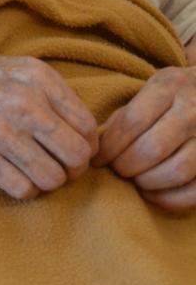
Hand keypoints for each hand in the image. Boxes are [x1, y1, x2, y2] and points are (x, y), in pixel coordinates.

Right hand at [0, 25, 97, 199]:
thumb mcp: (17, 69)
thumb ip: (52, 97)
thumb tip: (87, 136)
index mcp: (38, 77)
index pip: (89, 129)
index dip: (85, 148)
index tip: (70, 152)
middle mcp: (24, 101)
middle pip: (77, 157)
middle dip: (71, 170)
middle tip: (56, 168)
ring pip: (52, 178)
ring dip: (46, 182)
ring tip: (31, 173)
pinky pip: (22, 189)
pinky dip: (23, 190)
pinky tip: (12, 176)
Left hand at [92, 65, 195, 211]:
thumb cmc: (177, 94)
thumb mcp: (152, 88)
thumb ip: (126, 113)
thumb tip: (100, 147)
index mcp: (171, 85)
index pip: (132, 121)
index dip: (110, 146)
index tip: (98, 159)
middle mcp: (193, 110)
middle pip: (152, 148)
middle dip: (126, 166)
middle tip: (117, 170)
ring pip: (176, 171)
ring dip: (147, 182)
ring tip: (135, 180)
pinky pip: (195, 191)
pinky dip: (169, 199)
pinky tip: (153, 193)